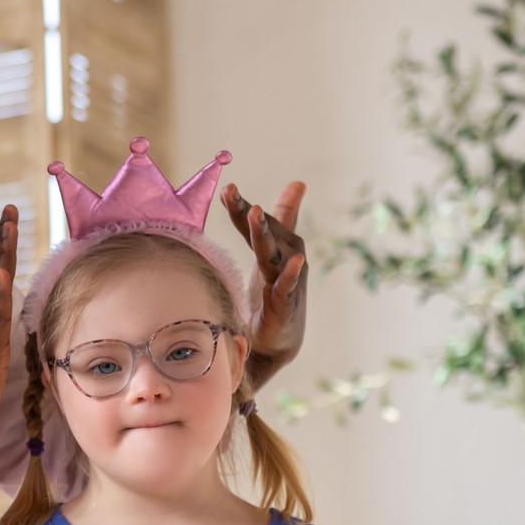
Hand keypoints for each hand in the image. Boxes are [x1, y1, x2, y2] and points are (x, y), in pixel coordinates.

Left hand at [220, 182, 307, 387]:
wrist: (276, 341)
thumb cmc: (271, 294)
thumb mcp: (267, 255)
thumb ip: (273, 223)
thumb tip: (296, 183)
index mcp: (274, 248)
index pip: (254, 224)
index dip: (240, 208)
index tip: (227, 189)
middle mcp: (283, 259)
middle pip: (266, 234)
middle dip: (254, 217)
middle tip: (246, 199)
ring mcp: (286, 280)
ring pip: (273, 255)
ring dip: (265, 234)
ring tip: (257, 214)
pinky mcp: (285, 304)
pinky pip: (287, 286)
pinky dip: (290, 274)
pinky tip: (294, 260)